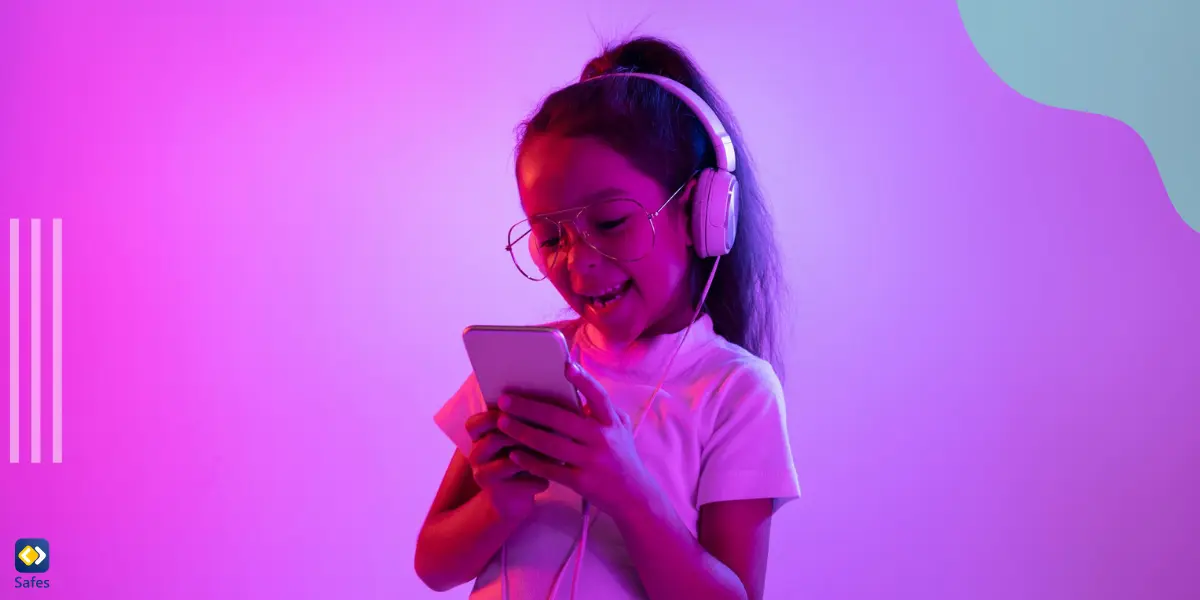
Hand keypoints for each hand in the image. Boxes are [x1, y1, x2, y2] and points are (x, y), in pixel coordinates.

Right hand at [464, 409, 549, 520]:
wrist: (515, 497)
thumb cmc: (523, 457)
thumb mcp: (521, 437)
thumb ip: (528, 420)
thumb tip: (553, 403)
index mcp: (479, 437)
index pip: (474, 423)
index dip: (494, 415)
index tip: (518, 409)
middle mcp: (476, 455)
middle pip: (493, 439)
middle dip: (523, 433)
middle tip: (548, 429)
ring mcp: (484, 475)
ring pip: (508, 463)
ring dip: (535, 457)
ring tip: (556, 454)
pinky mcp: (497, 493)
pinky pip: (521, 483)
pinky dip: (538, 479)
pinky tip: (551, 477)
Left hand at [496, 362, 654, 517]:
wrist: (635, 497)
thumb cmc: (623, 457)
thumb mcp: (620, 430)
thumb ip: (603, 411)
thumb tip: (579, 389)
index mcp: (611, 422)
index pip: (599, 396)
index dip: (584, 380)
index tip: (566, 365)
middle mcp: (602, 439)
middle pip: (561, 419)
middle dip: (530, 408)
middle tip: (505, 400)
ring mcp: (592, 461)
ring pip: (551, 444)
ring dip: (522, 433)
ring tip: (502, 423)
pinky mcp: (582, 482)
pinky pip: (551, 470)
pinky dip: (530, 462)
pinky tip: (513, 454)